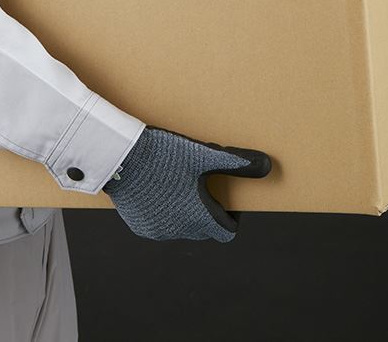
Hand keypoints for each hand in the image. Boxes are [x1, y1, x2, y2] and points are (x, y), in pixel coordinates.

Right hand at [102, 127, 271, 241]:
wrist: (120, 156)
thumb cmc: (164, 155)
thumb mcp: (204, 156)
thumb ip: (238, 163)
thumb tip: (267, 166)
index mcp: (198, 217)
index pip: (226, 232)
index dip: (231, 218)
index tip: (227, 201)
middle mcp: (178, 231)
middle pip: (204, 230)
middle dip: (209, 213)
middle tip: (203, 187)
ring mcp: (157, 231)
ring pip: (181, 228)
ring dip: (186, 214)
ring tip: (180, 186)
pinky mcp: (139, 225)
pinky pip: (160, 225)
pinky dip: (164, 213)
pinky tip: (159, 191)